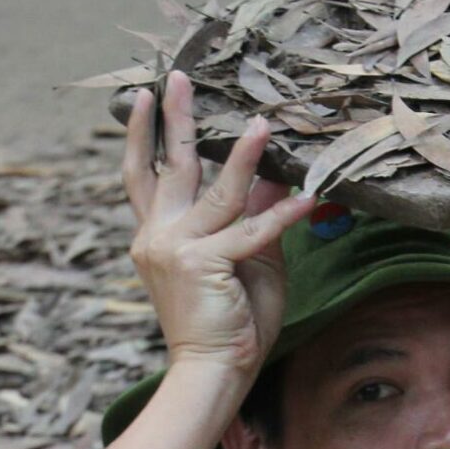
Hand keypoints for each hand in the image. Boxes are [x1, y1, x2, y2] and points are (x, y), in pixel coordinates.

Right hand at [121, 69, 315, 375]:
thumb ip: (256, 219)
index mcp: (156, 235)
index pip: (143, 175)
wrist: (212, 372)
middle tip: (177, 76)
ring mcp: (175, 247)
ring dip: (242, 156)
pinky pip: (252, 230)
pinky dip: (283, 215)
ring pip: (215, 190)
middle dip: (175, 118)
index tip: (144, 98)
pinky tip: (308, 198)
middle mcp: (157, 235)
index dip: (141, 135)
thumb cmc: (231, 322)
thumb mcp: (248, 261)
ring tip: (261, 124)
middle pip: (167, 166)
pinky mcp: (203, 263)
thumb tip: (277, 177)